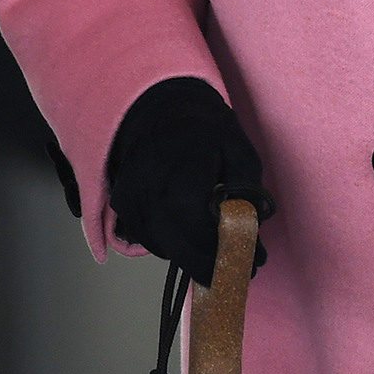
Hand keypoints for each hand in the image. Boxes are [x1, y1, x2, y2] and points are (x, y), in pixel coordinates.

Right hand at [107, 77, 273, 283]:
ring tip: (216, 248)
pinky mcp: (121, 202)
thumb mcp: (239, 152)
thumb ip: (246, 195)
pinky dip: (170, 242)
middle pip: (178, 247)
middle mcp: (148, 191)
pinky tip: (189, 233)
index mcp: (181, 176)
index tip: (249, 266)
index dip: (224, 254)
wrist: (161, 103)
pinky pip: (146, 236)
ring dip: (190, 254)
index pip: (199, 232)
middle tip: (236, 270)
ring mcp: (129, 197)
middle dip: (209, 264)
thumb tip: (252, 238)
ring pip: (163, 246)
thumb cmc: (205, 127)